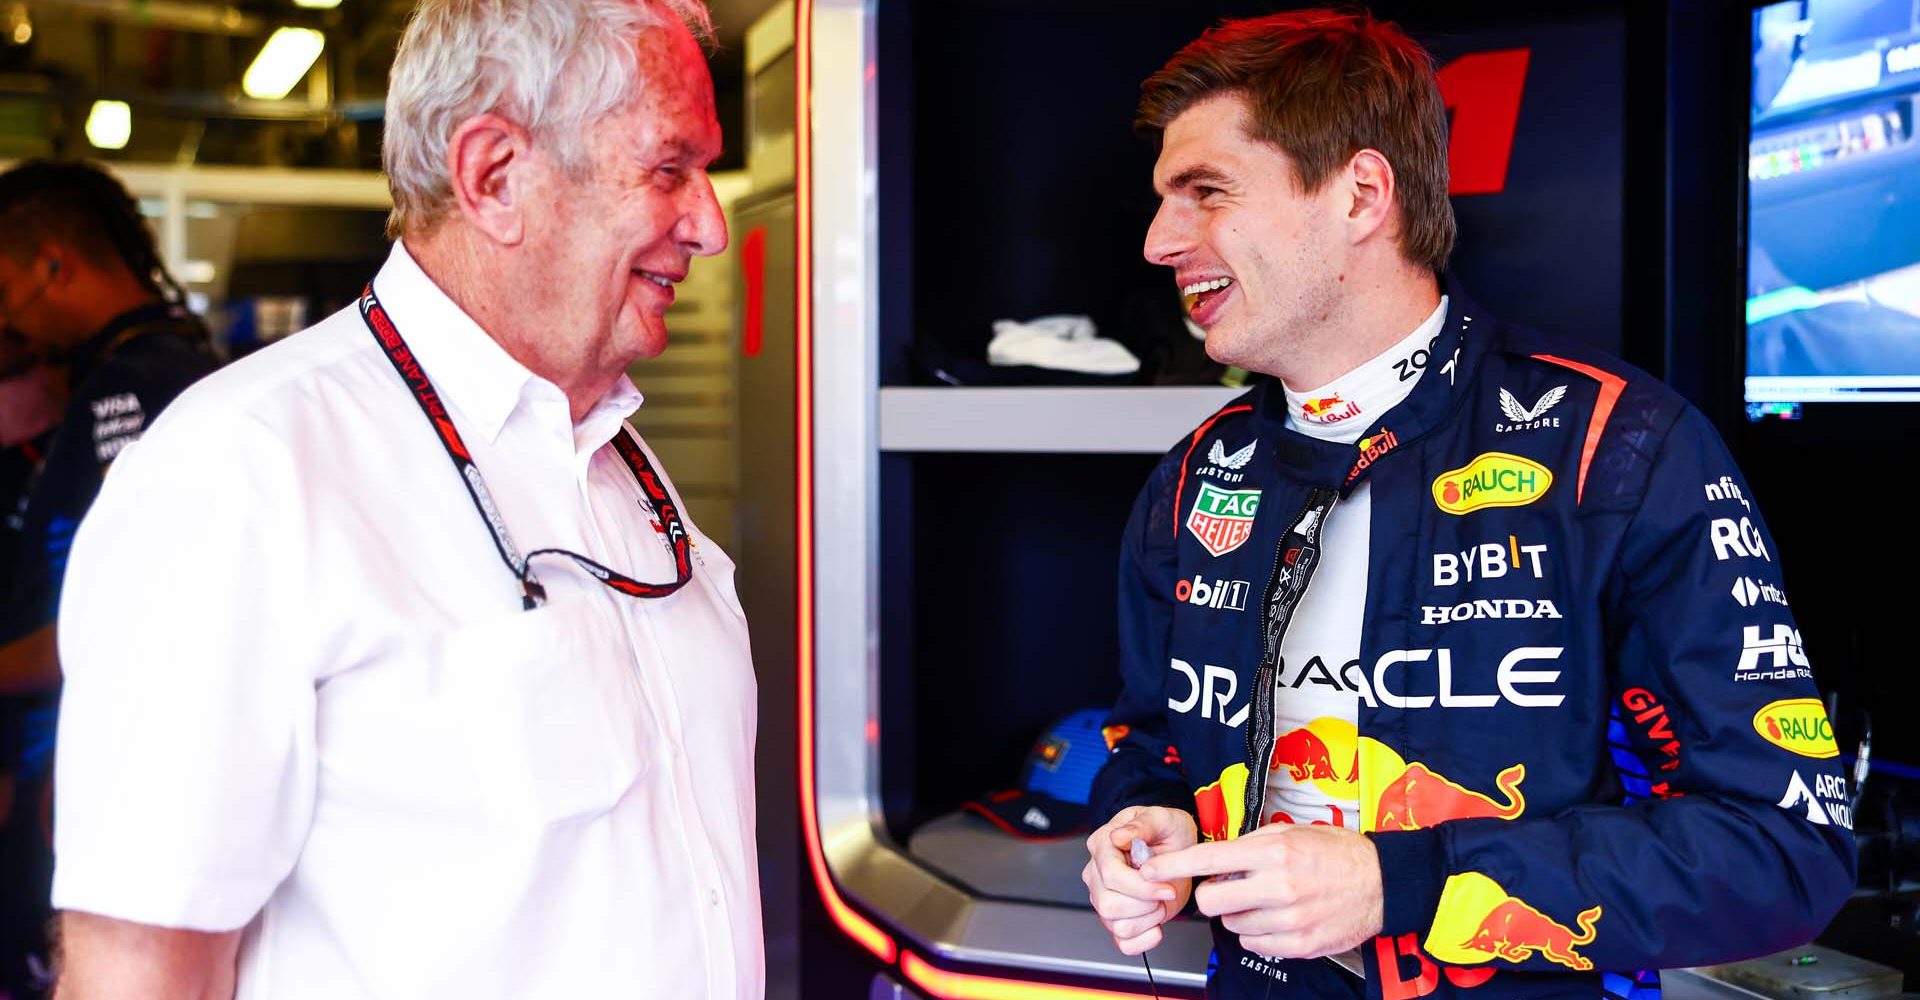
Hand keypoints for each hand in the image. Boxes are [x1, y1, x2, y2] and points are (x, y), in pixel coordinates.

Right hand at [1082, 806, 1196, 954]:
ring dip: (1147, 919)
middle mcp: (1097, 873)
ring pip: (1116, 925)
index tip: (1167, 887)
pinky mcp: (1117, 919)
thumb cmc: (1167, 831)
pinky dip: (1145, 939)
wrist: (1178, 849)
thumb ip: (1143, 824)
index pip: (1111, 875)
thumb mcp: (1163, 819)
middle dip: (1145, 904)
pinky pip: (1124, 943)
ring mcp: (1104, 898)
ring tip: (1159, 902)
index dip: (1142, 887)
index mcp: (1102, 846)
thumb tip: (1119, 836)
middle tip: (1164, 892)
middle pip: (1109, 904)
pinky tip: (1156, 923)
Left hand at [1141, 822, 1381, 958]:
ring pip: (1232, 925)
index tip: (1151, 870)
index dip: (1174, 866)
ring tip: (1265, 900)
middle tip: (1230, 887)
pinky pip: (1254, 943)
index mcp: (1274, 852)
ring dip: (1239, 913)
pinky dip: (1258, 932)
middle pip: (1211, 902)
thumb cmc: (1337, 853)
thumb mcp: (1293, 832)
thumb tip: (1214, 858)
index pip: (1208, 859)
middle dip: (1212, 895)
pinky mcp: (1298, 945)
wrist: (1383, 884)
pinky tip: (1277, 917)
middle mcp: (1278, 886)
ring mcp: (1289, 920)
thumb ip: (1251, 845)